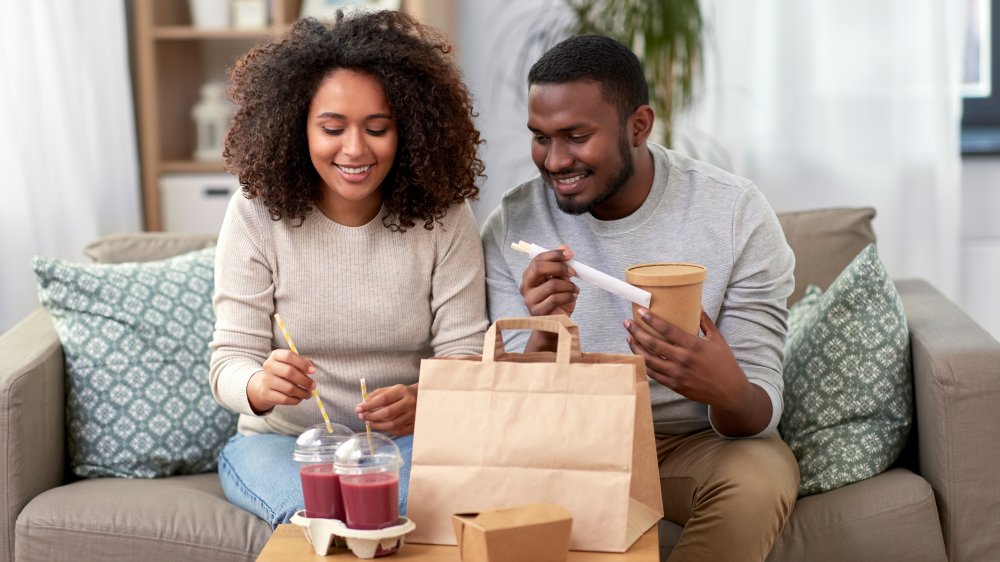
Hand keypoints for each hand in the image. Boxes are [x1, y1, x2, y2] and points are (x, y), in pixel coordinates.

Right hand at [247, 349, 316, 413]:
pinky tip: (300, 398)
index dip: (303, 363)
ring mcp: (266, 381)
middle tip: (313, 385)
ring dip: (302, 392)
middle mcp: (269, 366)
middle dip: (305, 380)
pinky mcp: (267, 394)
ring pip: (289, 388)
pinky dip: (295, 400)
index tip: (313, 371)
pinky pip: (284, 399)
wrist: (264, 385)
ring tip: (309, 394)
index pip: (289, 356)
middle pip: (289, 372)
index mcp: (276, 355)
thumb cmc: (283, 372)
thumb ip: (303, 363)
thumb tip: (312, 369)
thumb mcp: (291, 363)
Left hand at [355, 383, 417, 435]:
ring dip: (377, 425)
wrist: (423, 398)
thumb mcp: (391, 389)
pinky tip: (381, 426)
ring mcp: (414, 415)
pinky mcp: (415, 425)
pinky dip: (387, 430)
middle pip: (387, 413)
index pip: (383, 399)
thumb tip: (363, 404)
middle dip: (371, 416)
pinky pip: (398, 431)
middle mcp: (409, 403)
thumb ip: (376, 395)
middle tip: (362, 417)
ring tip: (369, 422)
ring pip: (392, 425)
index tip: (358, 408)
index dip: (369, 405)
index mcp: (402, 391)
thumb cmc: (402, 394)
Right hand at [519, 245, 578, 316]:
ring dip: (568, 286)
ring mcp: (530, 300)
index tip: (569, 254)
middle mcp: (525, 286)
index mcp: (529, 276)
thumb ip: (560, 265)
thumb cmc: (556, 301)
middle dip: (559, 267)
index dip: (555, 254)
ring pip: (552, 285)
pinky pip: (555, 299)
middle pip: (539, 268)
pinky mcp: (537, 312)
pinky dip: (568, 296)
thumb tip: (564, 247)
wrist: (553, 325)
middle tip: (572, 272)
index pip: (538, 259)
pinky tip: (572, 297)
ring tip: (574, 289)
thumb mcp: (559, 281)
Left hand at [624, 308, 768, 434]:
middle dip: (637, 332)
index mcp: (694, 346)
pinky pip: (654, 374)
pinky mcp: (674, 385)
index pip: (668, 330)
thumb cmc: (724, 363)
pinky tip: (639, 355)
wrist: (729, 391)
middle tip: (627, 323)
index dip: (652, 320)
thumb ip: (705, 322)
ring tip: (629, 338)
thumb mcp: (717, 339)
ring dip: (636, 348)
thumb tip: (697, 304)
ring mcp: (677, 374)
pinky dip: (644, 364)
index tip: (640, 312)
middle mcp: (683, 360)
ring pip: (649, 360)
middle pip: (653, 344)